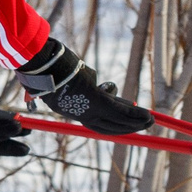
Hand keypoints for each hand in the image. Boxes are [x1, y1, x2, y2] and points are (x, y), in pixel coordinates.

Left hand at [16, 38, 151, 136]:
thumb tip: (95, 79)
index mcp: (69, 110)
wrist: (41, 65)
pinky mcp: (95, 101)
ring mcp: (87, 108)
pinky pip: (119, 111)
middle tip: (142, 124)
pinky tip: (147, 116)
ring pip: (116, 119)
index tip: (124, 123)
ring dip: (135, 122)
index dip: (112, 124)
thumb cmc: (48, 67)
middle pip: (107, 126)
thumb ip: (78, 81)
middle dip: (127, 127)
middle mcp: (79, 113)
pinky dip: (134, 115)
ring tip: (150, 121)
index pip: (95, 122)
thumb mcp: (63, 77)